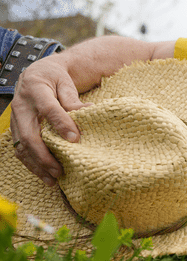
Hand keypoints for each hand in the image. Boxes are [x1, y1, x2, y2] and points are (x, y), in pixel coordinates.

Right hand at [10, 57, 89, 185]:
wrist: (37, 73)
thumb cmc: (54, 78)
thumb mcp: (65, 82)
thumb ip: (74, 99)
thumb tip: (89, 113)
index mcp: (35, 89)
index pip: (48, 109)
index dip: (61, 124)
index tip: (75, 140)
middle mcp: (22, 105)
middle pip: (30, 135)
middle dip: (45, 156)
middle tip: (61, 171)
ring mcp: (16, 118)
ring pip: (23, 146)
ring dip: (37, 165)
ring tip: (53, 180)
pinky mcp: (17, 128)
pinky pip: (20, 149)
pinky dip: (31, 164)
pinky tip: (44, 175)